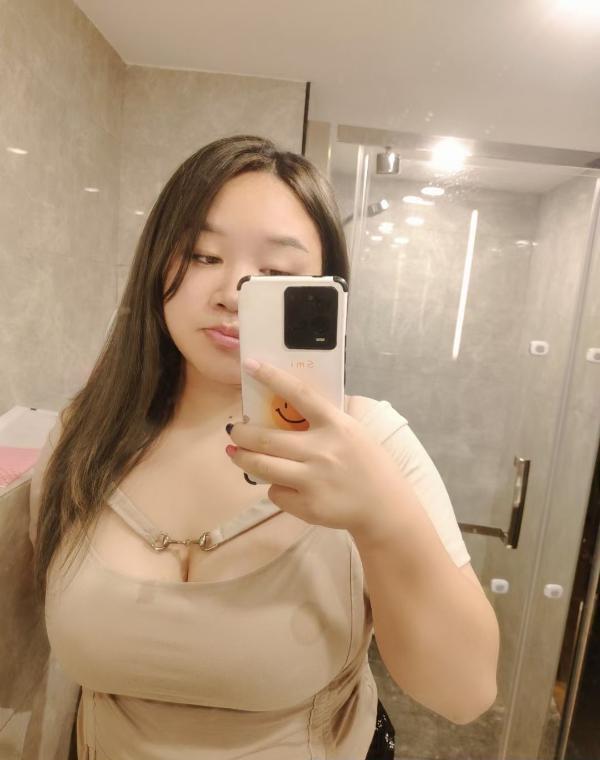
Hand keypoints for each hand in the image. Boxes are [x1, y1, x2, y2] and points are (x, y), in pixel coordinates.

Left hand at [226, 359, 405, 535]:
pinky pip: (275, 492)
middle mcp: (322, 450)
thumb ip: (324, 420)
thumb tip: (286, 406)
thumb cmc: (367, 463)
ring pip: (261, 466)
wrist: (385, 507)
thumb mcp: (352, 432)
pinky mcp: (307, 506)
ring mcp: (313, 480)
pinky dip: (274, 487)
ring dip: (242, 459)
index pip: (299, 394)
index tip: (251, 364)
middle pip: (266, 438)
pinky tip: (282, 484)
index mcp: (336, 425)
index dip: (272, 377)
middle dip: (241, 433)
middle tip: (234, 430)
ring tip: (235, 454)